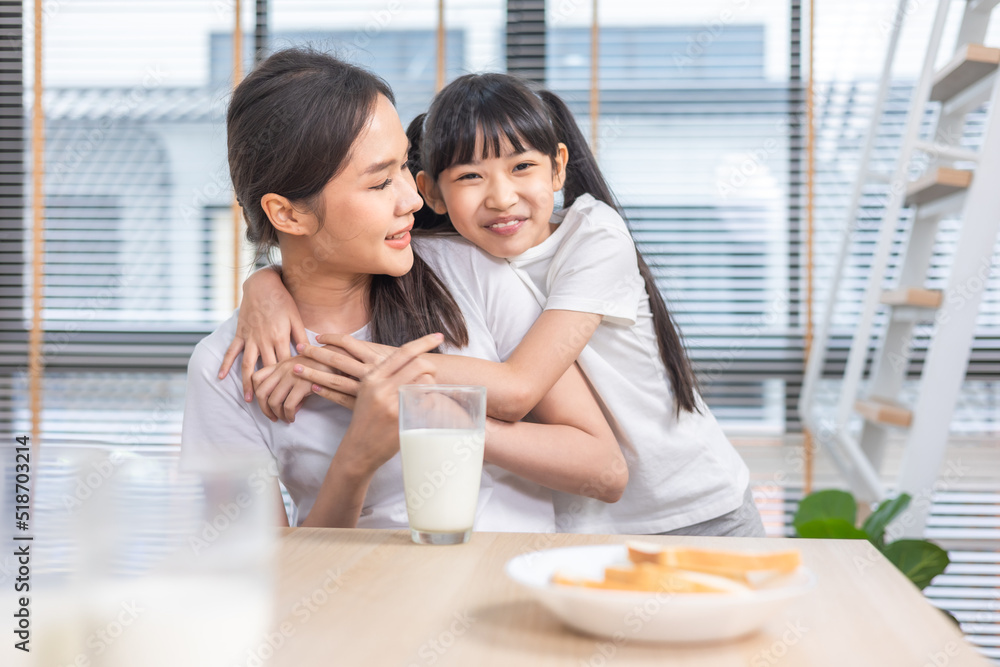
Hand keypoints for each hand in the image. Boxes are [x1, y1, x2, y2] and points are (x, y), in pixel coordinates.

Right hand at [217, 267, 307, 401]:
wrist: (262, 284)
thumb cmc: (283, 300)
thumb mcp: (296, 317)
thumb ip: (301, 335)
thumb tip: (309, 353)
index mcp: (280, 338)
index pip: (286, 366)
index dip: (290, 382)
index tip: (294, 397)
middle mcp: (264, 341)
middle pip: (267, 371)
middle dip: (270, 389)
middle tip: (273, 407)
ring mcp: (250, 338)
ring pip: (248, 365)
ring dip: (248, 384)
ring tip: (249, 400)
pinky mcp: (240, 333)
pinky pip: (231, 351)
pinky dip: (225, 364)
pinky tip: (221, 378)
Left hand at [251, 355, 330, 422]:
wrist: (338, 357)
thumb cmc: (320, 364)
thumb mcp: (300, 367)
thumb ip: (288, 380)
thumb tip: (286, 404)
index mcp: (280, 364)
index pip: (256, 378)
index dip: (254, 393)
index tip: (261, 404)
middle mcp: (282, 370)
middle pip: (261, 393)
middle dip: (264, 409)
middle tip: (272, 417)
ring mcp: (292, 377)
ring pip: (273, 402)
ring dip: (277, 415)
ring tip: (285, 419)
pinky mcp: (302, 385)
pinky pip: (288, 406)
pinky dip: (289, 415)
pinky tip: (293, 417)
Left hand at [294, 335, 432, 406]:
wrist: (429, 402)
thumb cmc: (423, 379)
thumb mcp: (406, 363)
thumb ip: (389, 358)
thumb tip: (369, 349)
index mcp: (378, 358)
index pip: (349, 344)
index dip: (333, 339)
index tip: (320, 336)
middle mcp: (369, 372)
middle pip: (335, 359)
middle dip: (316, 352)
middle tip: (299, 347)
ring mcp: (365, 390)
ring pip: (334, 378)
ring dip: (314, 372)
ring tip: (295, 368)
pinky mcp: (364, 405)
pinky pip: (341, 398)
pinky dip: (327, 393)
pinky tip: (314, 389)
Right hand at [337, 333, 442, 473]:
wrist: (358, 449)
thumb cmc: (366, 419)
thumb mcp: (367, 392)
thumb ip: (385, 376)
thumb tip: (411, 360)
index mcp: (372, 377)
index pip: (403, 352)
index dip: (423, 342)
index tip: (438, 336)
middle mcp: (380, 387)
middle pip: (418, 364)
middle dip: (431, 367)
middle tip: (431, 375)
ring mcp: (391, 403)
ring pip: (424, 381)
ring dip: (430, 384)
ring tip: (423, 394)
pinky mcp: (401, 418)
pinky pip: (426, 401)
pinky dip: (428, 402)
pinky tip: (421, 408)